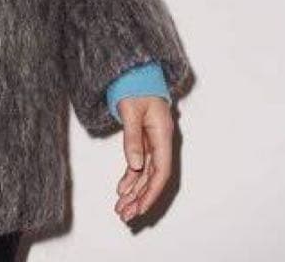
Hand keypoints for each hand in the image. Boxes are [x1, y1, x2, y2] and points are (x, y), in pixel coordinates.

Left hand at [114, 95, 173, 222]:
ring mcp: (152, 141)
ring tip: (121, 208)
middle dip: (140, 197)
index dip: (151, 191)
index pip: (161, 169)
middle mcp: (160, 140)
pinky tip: (122, 189)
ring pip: (145, 173)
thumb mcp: (130, 109)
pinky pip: (139, 164)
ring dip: (134, 191)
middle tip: (124, 215)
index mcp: (163, 133)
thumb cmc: (135, 85)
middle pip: (153, 176)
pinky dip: (130, 177)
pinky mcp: (143, 139)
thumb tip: (135, 166)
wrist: (134, 71)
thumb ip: (132, 137)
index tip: (140, 207)